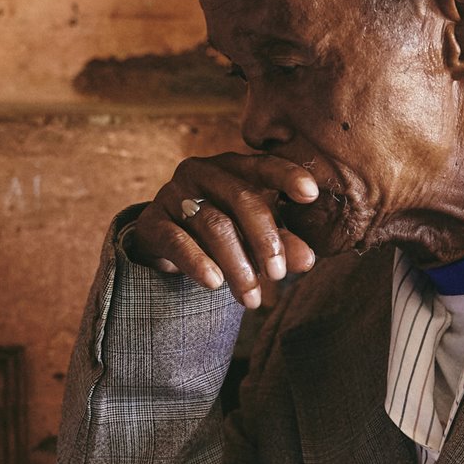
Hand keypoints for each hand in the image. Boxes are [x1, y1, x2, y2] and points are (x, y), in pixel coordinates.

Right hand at [128, 152, 318, 307]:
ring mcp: (173, 194)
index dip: (287, 176)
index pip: (263, 165)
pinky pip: (177, 241)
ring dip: (237, 265)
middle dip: (265, 239)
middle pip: (241, 198)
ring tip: (251, 298)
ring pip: (213, 225)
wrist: (164, 244)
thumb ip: (282, 244)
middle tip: (279, 275)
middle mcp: (202, 172)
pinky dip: (198, 263)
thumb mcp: (254, 237)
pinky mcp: (152, 222)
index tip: (311, 194)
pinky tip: (214, 283)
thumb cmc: (221, 233)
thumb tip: (307, 259)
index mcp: (232, 167)